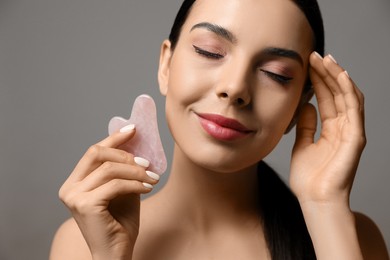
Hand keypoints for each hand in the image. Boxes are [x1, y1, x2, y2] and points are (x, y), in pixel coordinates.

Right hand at [59, 125, 159, 258]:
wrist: (116, 253)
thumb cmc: (120, 224)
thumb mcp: (123, 189)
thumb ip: (124, 169)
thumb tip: (136, 144)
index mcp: (75, 182)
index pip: (93, 151)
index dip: (114, 137)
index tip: (133, 128)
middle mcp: (69, 188)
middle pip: (97, 153)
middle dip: (126, 154)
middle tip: (147, 162)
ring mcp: (74, 196)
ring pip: (109, 168)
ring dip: (136, 170)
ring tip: (152, 177)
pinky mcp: (85, 205)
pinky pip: (116, 184)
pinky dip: (135, 183)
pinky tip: (148, 187)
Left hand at [290, 52, 365, 204]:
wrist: (314, 199)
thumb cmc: (308, 178)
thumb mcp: (302, 144)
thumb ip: (306, 124)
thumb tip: (305, 104)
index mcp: (331, 129)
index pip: (326, 98)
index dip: (319, 80)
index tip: (308, 64)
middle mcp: (343, 127)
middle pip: (337, 93)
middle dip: (327, 73)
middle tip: (315, 55)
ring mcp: (351, 131)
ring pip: (348, 96)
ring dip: (337, 76)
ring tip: (326, 59)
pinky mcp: (356, 137)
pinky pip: (354, 109)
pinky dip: (348, 91)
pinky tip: (339, 75)